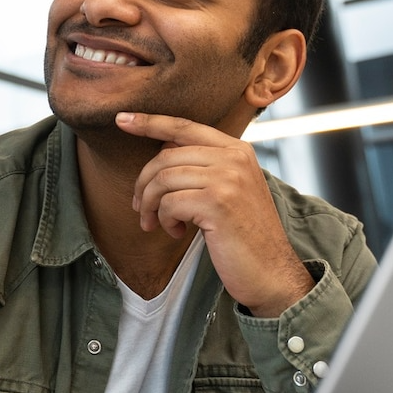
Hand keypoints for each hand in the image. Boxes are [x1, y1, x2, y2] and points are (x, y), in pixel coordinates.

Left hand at [118, 112, 313, 316]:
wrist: (271, 272)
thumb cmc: (244, 235)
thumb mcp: (230, 190)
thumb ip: (205, 166)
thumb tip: (163, 147)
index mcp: (238, 150)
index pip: (185, 126)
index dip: (150, 122)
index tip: (121, 119)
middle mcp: (235, 158)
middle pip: (166, 155)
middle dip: (144, 183)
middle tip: (140, 208)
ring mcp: (227, 179)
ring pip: (163, 179)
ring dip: (150, 205)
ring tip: (154, 224)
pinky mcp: (217, 202)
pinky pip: (168, 203)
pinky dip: (164, 220)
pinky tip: (176, 232)